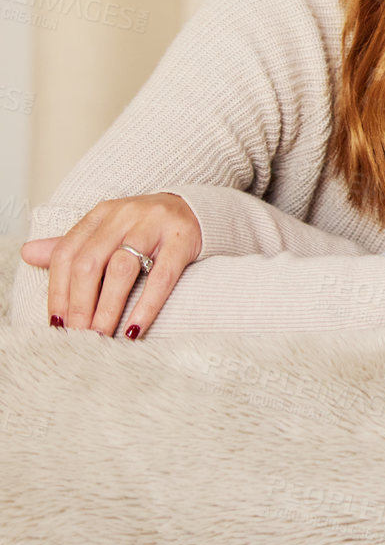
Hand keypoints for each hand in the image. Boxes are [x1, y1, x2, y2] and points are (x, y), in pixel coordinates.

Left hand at [22, 192, 202, 337]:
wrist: (197, 209)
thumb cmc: (146, 227)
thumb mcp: (108, 229)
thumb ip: (71, 244)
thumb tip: (27, 254)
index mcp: (101, 214)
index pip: (67, 253)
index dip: (57, 290)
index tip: (56, 323)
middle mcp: (124, 216)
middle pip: (90, 263)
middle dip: (79, 304)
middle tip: (77, 335)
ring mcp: (154, 226)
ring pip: (122, 269)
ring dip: (107, 307)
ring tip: (101, 335)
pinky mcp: (182, 240)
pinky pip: (162, 276)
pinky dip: (146, 305)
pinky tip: (135, 328)